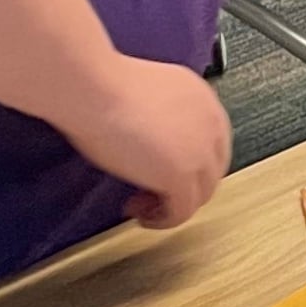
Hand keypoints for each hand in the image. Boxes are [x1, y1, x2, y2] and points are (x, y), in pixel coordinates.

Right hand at [61, 58, 231, 226]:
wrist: (95, 88)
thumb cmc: (102, 86)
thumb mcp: (145, 96)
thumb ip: (161, 118)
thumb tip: (149, 142)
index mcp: (202, 98)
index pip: (209, 142)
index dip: (186, 163)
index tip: (159, 170)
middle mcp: (210, 122)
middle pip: (210, 169)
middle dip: (182, 186)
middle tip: (149, 191)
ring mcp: (201, 150)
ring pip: (201, 193)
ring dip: (172, 205)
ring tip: (140, 205)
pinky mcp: (182, 175)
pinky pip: (182, 212)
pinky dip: (163, 220)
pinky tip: (141, 215)